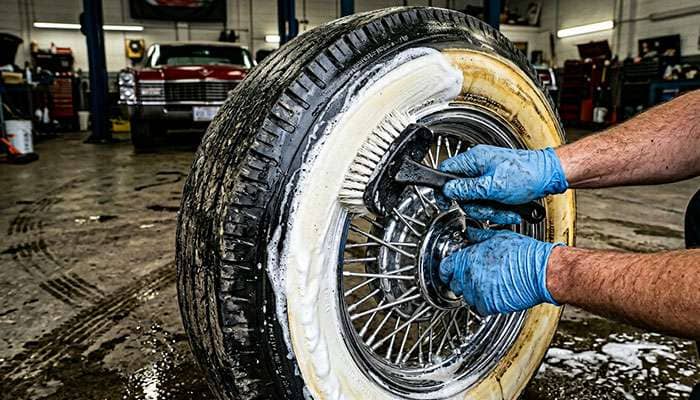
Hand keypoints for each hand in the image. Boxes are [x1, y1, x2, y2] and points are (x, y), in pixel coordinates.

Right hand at [438, 145, 567, 223]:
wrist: (548, 176)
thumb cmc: (526, 175)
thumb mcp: (493, 186)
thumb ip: (467, 189)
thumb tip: (448, 190)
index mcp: (474, 159)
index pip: (447, 171)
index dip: (444, 189)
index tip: (447, 202)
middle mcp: (479, 166)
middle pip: (462, 192)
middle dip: (477, 206)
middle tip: (489, 208)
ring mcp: (488, 176)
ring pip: (477, 200)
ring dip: (490, 210)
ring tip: (505, 210)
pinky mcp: (497, 185)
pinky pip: (489, 201)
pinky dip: (499, 209)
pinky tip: (509, 209)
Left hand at [439, 227, 562, 314]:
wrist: (541, 272)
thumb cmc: (524, 254)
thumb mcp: (498, 237)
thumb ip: (479, 236)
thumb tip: (469, 233)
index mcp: (468, 257)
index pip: (445, 267)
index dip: (447, 269)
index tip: (450, 271)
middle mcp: (469, 275)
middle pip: (454, 284)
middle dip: (461, 281)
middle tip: (475, 277)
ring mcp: (477, 292)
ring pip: (466, 297)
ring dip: (474, 293)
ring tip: (490, 285)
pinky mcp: (488, 305)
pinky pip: (479, 308)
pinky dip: (485, 305)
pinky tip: (495, 295)